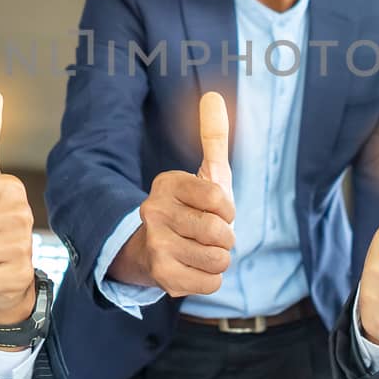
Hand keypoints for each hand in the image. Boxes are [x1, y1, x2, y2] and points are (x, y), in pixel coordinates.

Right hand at [111, 91, 235, 296]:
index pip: (219, 200)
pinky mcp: (161, 276)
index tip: (216, 211)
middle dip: (224, 238)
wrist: (152, 252)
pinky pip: (211, 281)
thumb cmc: (190, 209)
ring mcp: (155, 245)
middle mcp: (153, 211)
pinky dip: (209, 279)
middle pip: (221, 233)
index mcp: (167, 183)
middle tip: (207, 235)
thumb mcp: (205, 173)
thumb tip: (214, 96)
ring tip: (198, 251)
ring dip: (217, 259)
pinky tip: (191, 268)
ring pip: (219, 259)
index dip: (227, 210)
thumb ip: (213, 136)